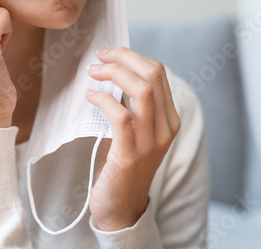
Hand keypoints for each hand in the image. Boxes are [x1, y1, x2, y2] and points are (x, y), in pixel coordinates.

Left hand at [86, 47, 180, 230]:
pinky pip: (121, 116)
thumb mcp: (136, 131)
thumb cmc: (123, 164)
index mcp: (169, 119)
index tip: (109, 54)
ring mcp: (150, 143)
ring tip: (93, 72)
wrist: (120, 207)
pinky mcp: (129, 155)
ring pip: (142, 91)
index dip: (132, 56)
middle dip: (123, 58)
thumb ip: (133, 105)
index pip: (158, 73)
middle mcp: (165, 129)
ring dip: (114, 73)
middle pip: (153, 75)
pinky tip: (91, 96)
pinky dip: (104, 99)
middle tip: (99, 57)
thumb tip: (114, 72)